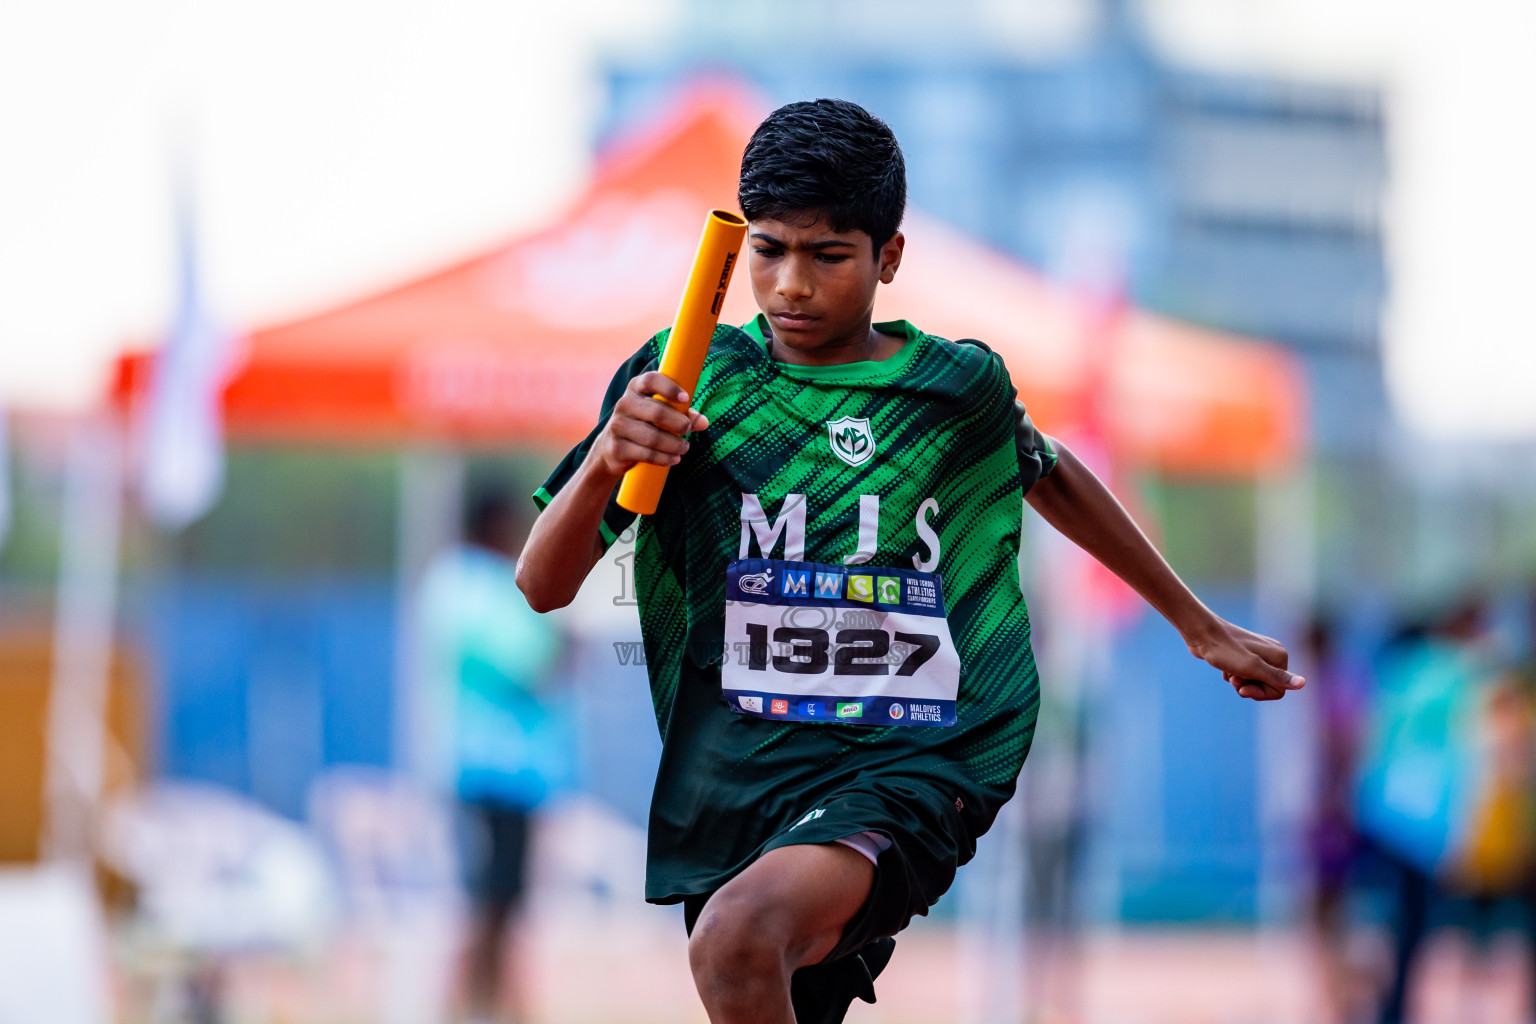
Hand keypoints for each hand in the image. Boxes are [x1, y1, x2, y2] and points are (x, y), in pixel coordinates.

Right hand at [590, 371, 709, 478]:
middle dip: (678, 422)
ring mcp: (617, 426)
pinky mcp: (617, 448)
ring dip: (673, 444)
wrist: (610, 449)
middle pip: (656, 411)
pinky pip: (646, 454)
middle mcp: (624, 404)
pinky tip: (674, 459)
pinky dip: (664, 458)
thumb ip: (681, 414)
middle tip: (688, 429)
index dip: (669, 387)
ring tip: (684, 447)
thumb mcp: (659, 414)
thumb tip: (704, 422)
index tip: (686, 398)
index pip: (650, 380)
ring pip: (652, 436)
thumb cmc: (643, 425)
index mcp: (635, 389)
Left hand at [1185, 618, 1304, 700]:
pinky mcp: (1245, 655)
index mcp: (1280, 657)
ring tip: (1228, 672)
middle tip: (1234, 679)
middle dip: (1249, 687)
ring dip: (1239, 682)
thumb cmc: (1224, 651)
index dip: (1260, 694)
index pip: (1279, 690)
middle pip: (1267, 687)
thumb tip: (1303, 684)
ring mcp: (1259, 654)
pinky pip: (1244, 675)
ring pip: (1254, 682)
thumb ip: (1276, 677)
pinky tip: (1224, 668)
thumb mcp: (1251, 668)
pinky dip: (1233, 675)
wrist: (1200, 633)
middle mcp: (1273, 654)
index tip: (1243, 689)